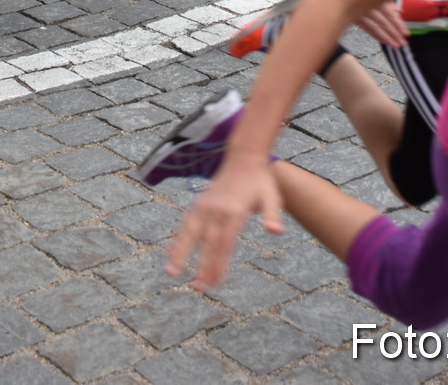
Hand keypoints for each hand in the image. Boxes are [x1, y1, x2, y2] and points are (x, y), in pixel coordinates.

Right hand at [165, 153, 283, 290]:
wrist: (243, 159)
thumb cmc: (260, 181)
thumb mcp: (272, 196)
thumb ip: (272, 214)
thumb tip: (276, 232)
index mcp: (234, 211)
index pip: (225, 243)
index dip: (219, 264)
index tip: (215, 283)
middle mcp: (216, 210)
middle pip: (208, 243)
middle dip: (202, 267)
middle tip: (199, 288)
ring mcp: (204, 206)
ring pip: (190, 234)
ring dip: (180, 254)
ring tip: (171, 273)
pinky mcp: (198, 205)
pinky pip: (185, 225)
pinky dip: (177, 239)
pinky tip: (170, 255)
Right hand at [356, 5, 409, 47]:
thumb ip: (388, 2)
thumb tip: (399, 11)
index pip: (389, 14)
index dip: (398, 24)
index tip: (406, 33)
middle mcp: (367, 6)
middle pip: (383, 22)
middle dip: (394, 33)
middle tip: (403, 43)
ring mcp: (359, 13)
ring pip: (374, 27)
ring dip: (385, 37)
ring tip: (395, 45)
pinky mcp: (353, 18)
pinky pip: (366, 28)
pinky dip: (375, 35)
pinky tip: (383, 40)